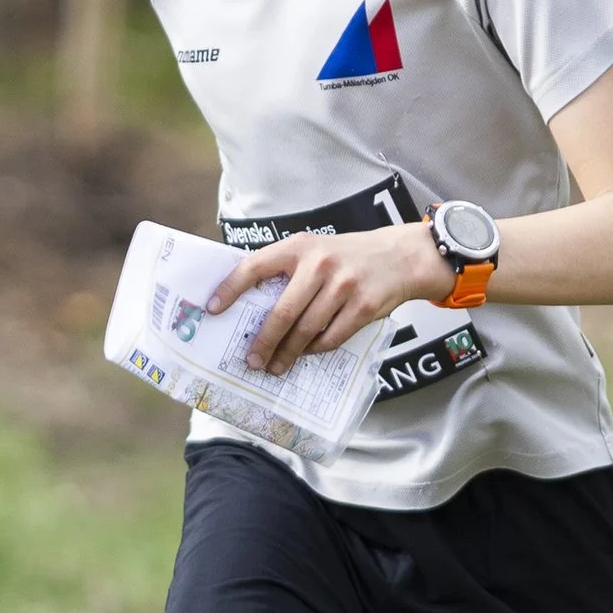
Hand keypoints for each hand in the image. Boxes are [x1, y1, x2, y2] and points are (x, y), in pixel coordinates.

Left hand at [207, 222, 450, 374]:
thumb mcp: (315, 249)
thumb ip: (286, 268)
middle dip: (263, 341)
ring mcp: (343, 286)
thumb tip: (247, 303)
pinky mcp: (364, 307)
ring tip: (276, 366)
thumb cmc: (347, 256)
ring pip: (306, 330)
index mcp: (300, 247)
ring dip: (288, 353)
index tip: (212, 309)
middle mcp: (320, 264)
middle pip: (282, 312)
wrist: (400, 257)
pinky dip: (316, 349)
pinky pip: (331, 337)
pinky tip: (307, 353)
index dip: (230, 288)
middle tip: (251, 360)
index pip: (255, 266)